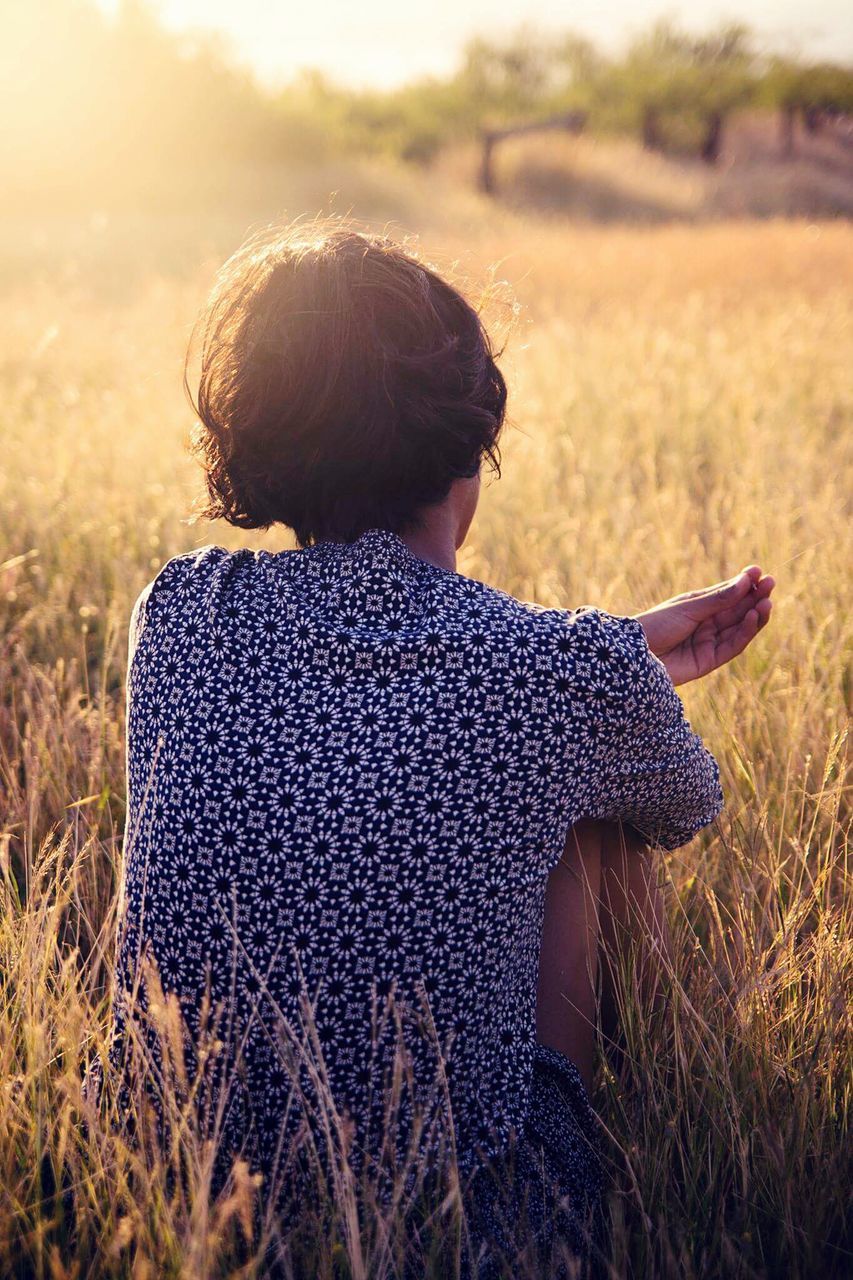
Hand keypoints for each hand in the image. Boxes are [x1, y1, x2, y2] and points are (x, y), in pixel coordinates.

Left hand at [634, 565, 774, 685]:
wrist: (635, 655)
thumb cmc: (655, 625)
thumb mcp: (688, 608)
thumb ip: (719, 599)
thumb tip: (747, 580)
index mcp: (697, 607)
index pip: (727, 595)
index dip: (745, 585)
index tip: (760, 572)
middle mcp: (705, 624)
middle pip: (736, 610)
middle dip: (755, 597)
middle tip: (772, 583)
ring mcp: (708, 643)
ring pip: (738, 628)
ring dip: (754, 615)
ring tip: (767, 601)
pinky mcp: (708, 661)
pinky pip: (732, 646)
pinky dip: (744, 632)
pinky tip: (752, 616)